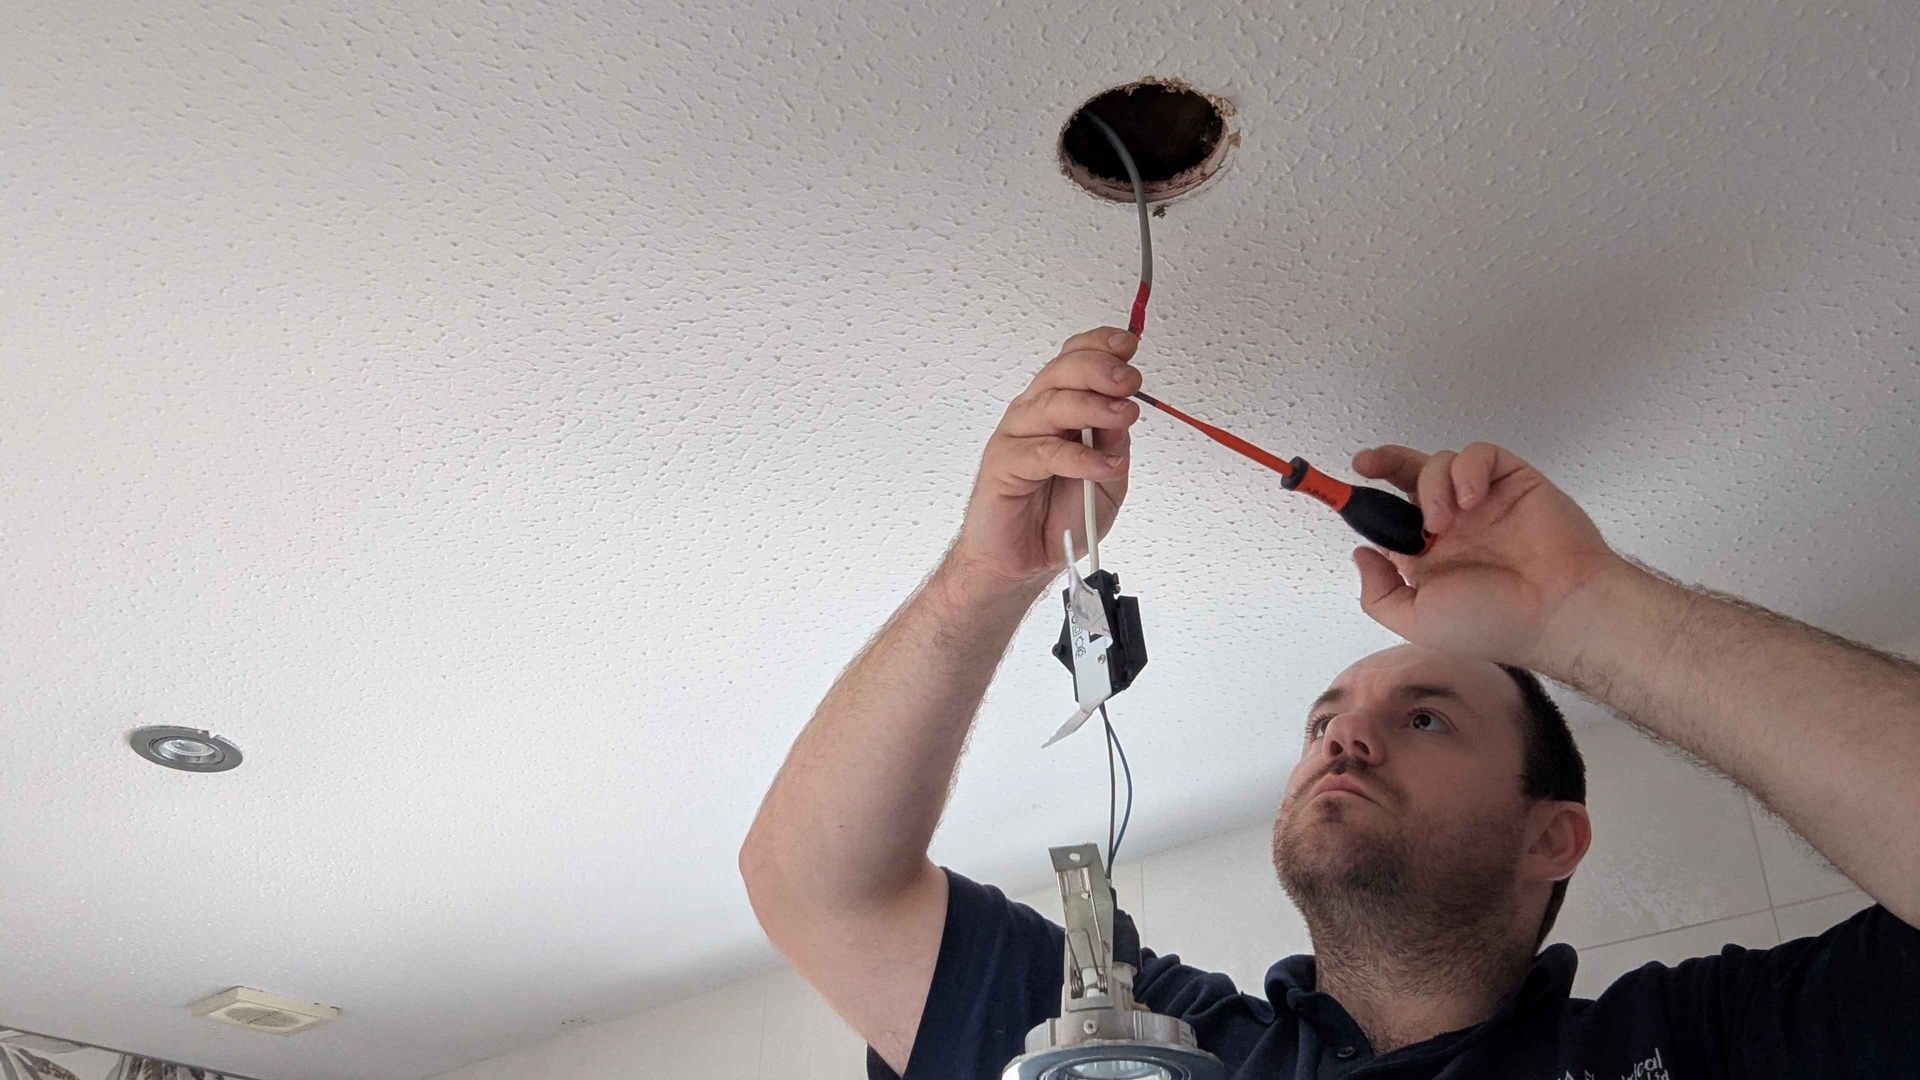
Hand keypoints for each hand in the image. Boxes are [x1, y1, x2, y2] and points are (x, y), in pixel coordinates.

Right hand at [948, 327, 1143, 590]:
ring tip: (1124, 417)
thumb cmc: (1059, 516)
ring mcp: (1017, 436)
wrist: (1024, 560)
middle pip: (1063, 371)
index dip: (1101, 345)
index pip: (1076, 358)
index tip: (1129, 345)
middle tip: (1130, 380)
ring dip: (1095, 407)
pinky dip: (1079, 457)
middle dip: (1101, 370)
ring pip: (1054, 405)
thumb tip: (1126, 408)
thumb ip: (1115, 443)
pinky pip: (1045, 452)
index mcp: (1059, 406)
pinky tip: (1101, 464)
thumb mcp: (1108, 477)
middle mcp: (1036, 414)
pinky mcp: (1004, 464)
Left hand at [1348, 442, 1624, 670]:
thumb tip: (1361, 554)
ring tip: (1444, 521)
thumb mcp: (1417, 620)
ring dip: (1432, 485)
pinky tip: (1473, 500)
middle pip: (1410, 477)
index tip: (1341, 491)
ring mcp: (1484, 502)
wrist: (1557, 609)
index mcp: (1430, 557)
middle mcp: (1455, 526)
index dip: (1367, 503)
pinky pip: (1481, 455)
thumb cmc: (1494, 623)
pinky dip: (1468, 470)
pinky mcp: (1513, 482)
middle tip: (1366, 463)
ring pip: (1441, 463)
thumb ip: (1379, 592)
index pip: (1391, 518)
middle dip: (1386, 463)